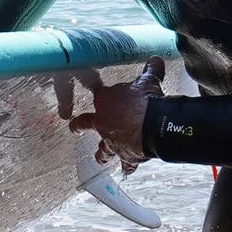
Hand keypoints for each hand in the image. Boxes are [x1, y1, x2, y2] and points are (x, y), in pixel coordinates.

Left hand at [69, 55, 165, 173]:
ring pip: (103, 150)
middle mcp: (103, 122)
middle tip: (74, 128)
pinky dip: (128, 167)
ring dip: (101, 154)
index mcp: (104, 101)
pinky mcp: (126, 155)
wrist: (152, 125)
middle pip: (86, 123)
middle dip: (79, 126)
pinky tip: (127, 171)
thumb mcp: (148, 81)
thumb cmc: (145, 100)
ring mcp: (112, 141)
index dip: (101, 94)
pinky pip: (126, 164)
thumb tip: (156, 60)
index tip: (100, 94)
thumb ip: (150, 70)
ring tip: (99, 158)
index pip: (98, 95)